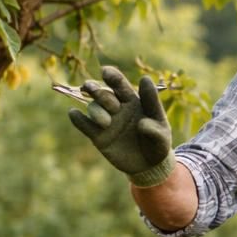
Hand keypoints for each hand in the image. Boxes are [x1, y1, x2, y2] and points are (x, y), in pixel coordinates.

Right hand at [67, 66, 173, 186]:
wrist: (149, 165)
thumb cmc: (158, 143)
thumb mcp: (162, 132)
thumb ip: (154, 121)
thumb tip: (142, 119)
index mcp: (132, 100)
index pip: (120, 84)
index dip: (112, 76)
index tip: (105, 72)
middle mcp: (116, 107)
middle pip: (103, 92)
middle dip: (101, 93)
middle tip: (113, 106)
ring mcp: (106, 121)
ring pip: (93, 107)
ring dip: (96, 111)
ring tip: (106, 123)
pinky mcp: (98, 136)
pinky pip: (84, 124)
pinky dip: (78, 119)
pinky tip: (74, 114)